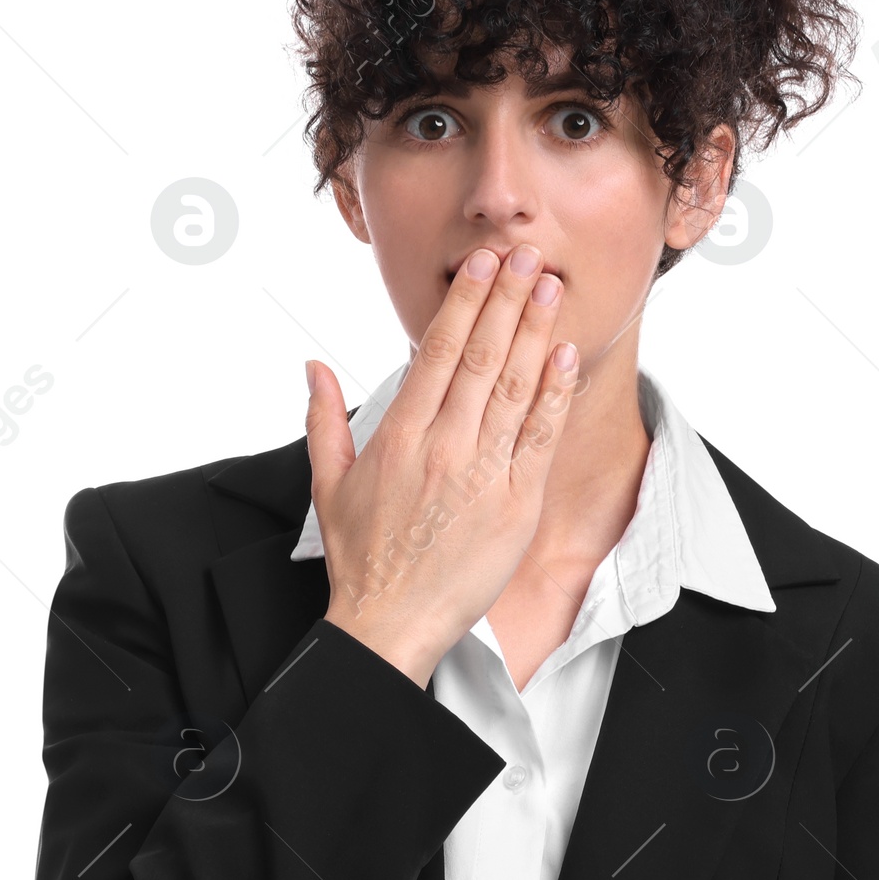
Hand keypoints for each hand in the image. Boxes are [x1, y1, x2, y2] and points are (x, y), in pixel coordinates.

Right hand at [304, 244, 578, 686]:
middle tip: (528, 256)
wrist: (391, 623)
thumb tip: (313, 366)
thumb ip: (324, 418)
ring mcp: (483, 475)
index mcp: (399, 436)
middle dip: (508, 301)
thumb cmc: (361, 557)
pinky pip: (540, 438)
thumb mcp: (327, 483)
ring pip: (516, 388)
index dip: (466, 303)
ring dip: (537, 333)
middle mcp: (443, 447)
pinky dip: (555, 394)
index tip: (484, 265)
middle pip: (483, 358)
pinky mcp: (516, 505)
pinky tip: (566, 355)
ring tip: (551, 288)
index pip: (438, 352)